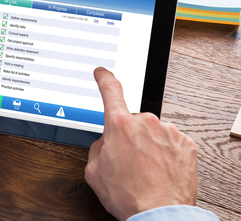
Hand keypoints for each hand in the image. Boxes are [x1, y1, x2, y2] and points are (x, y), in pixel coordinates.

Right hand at [85, 67, 197, 220]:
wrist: (159, 214)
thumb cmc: (128, 195)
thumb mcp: (94, 171)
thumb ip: (97, 147)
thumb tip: (106, 142)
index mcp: (119, 125)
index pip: (110, 90)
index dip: (104, 78)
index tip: (102, 72)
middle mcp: (145, 122)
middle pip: (131, 121)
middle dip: (127, 136)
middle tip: (126, 160)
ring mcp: (168, 132)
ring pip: (152, 131)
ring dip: (147, 145)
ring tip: (145, 170)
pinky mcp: (185, 143)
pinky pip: (170, 141)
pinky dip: (164, 153)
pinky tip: (160, 170)